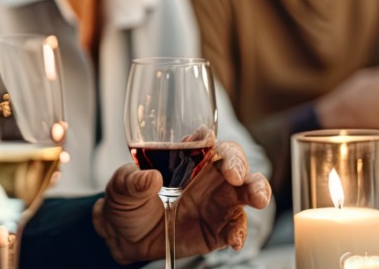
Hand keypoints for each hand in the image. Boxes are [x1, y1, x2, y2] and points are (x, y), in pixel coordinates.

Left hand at [93, 140, 271, 263]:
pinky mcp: (218, 229)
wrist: (126, 236)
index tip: (209, 141)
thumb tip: (150, 177)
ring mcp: (215, 203)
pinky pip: (235, 227)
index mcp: (186, 158)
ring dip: (256, 192)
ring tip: (257, 200)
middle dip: (240, 165)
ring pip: (245, 192)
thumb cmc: (126, 202)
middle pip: (234, 163)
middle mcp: (207, 177)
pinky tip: (235, 239)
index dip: (209, 140)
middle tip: (237, 176)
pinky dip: (240, 232)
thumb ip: (131, 181)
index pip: (205, 142)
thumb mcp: (121, 188)